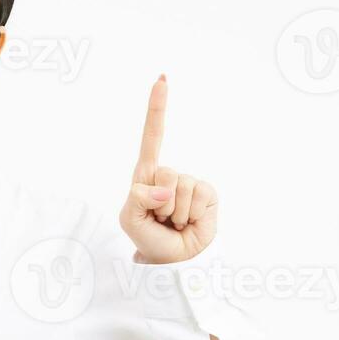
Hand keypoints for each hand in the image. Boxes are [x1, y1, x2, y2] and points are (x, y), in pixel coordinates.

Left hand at [118, 74, 217, 263]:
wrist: (175, 259)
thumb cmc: (149, 236)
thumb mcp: (130, 219)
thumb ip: (137, 200)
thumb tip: (164, 190)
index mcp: (147, 175)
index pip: (152, 137)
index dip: (157, 108)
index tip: (162, 80)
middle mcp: (170, 175)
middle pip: (165, 171)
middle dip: (159, 202)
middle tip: (160, 218)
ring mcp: (190, 183)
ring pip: (181, 187)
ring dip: (174, 212)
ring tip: (174, 223)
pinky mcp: (208, 194)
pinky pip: (198, 197)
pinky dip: (191, 215)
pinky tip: (189, 222)